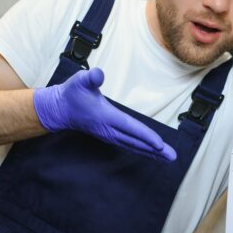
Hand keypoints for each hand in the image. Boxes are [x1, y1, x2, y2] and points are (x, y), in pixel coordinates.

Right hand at [33, 67, 176, 161]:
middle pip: (136, 142)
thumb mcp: (80, 81)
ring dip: (151, 153)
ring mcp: (109, 135)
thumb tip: (98, 74)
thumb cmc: (72, 93)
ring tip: (167, 158)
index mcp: (107, 117)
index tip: (160, 145)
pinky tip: (151, 152)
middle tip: (173, 157)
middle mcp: (109, 130)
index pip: (130, 128)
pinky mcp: (109, 136)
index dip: (146, 136)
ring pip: (134, 146)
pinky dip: (142, 149)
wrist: (59, 109)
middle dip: (155, 150)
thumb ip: (91, 77)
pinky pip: (129, 145)